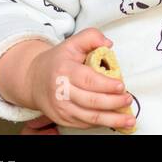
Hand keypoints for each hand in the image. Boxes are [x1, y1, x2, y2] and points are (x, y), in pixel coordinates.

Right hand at [13, 28, 135, 130]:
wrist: (34, 79)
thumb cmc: (58, 60)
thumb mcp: (73, 42)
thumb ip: (92, 37)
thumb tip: (108, 44)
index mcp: (64, 71)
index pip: (88, 80)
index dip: (106, 85)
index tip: (122, 86)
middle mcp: (61, 92)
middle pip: (91, 101)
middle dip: (113, 103)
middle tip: (128, 99)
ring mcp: (61, 108)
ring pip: (89, 117)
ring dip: (111, 120)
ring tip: (128, 119)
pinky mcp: (62, 119)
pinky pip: (84, 124)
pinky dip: (100, 123)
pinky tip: (114, 121)